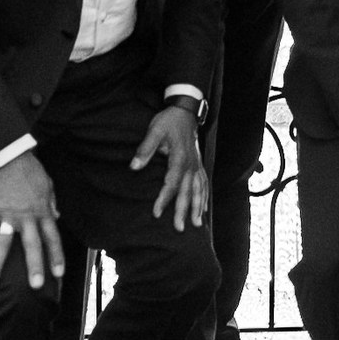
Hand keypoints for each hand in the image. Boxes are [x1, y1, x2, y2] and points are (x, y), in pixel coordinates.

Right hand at [0, 151, 64, 288]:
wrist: (10, 155)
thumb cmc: (31, 170)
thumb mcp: (48, 186)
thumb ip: (52, 204)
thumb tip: (56, 217)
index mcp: (43, 212)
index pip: (53, 238)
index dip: (56, 256)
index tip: (59, 274)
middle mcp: (27, 217)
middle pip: (33, 245)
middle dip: (34, 266)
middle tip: (35, 286)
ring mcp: (8, 215)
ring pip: (3, 243)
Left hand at [131, 106, 207, 230]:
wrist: (185, 111)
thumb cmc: (168, 121)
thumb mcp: (154, 130)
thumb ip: (145, 149)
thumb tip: (134, 166)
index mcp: (179, 157)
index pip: (171, 182)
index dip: (164, 198)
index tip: (157, 213)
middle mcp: (191, 164)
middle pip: (187, 191)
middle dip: (183, 210)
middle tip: (179, 228)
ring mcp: (196, 164)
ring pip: (199, 190)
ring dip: (198, 207)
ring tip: (197, 224)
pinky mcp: (198, 164)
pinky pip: (204, 183)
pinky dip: (205, 197)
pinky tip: (204, 208)